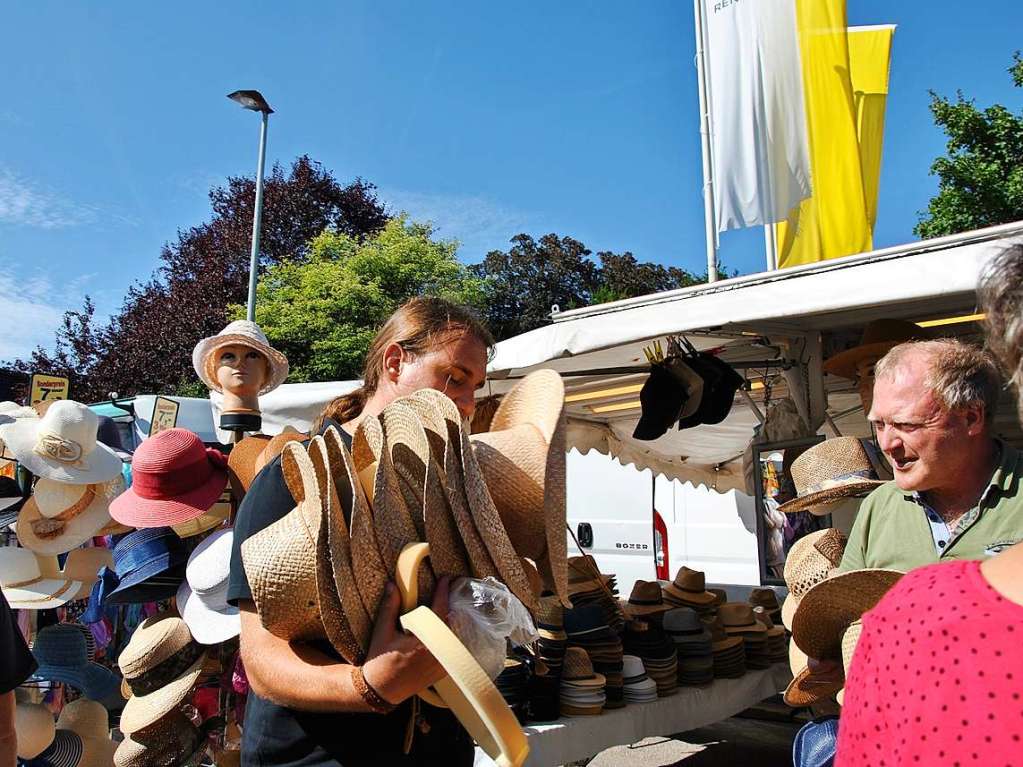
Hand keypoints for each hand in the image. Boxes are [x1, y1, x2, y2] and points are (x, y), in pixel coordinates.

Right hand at [360, 576, 450, 704]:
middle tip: (452, 585)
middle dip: (453, 602)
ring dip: (455, 618)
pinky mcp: (442, 671)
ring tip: (453, 601)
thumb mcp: (381, 632)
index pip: (439, 610)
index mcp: (422, 642)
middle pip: (453, 621)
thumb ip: (389, 607)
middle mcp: (436, 653)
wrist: (381, 690)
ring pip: (456, 636)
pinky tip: (451, 624)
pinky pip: (454, 649)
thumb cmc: (379, 661)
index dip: (443, 592)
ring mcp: (441, 664)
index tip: (445, 578)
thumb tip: (393, 585)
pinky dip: (454, 635)